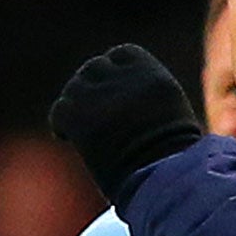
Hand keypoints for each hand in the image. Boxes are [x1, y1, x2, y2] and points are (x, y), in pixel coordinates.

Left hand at [49, 44, 201, 201]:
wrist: (162, 181)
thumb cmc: (174, 163)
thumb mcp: (173, 119)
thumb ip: (150, 100)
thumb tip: (133, 106)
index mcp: (153, 76)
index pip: (122, 54)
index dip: (114, 70)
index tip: (114, 89)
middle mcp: (125, 79)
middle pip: (94, 68)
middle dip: (92, 87)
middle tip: (94, 113)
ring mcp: (100, 96)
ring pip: (75, 87)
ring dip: (76, 103)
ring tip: (83, 128)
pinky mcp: (80, 116)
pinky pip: (60, 110)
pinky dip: (61, 124)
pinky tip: (68, 138)